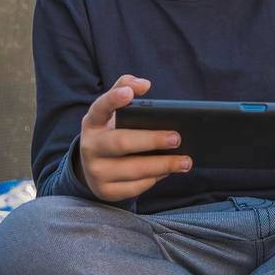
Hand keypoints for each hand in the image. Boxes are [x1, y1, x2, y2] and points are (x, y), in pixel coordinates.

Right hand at [78, 75, 190, 201]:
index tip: (130, 93)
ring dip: (162, 165)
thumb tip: (144, 84)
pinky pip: (134, 187)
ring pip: (133, 170)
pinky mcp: (105, 191)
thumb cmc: (112, 132)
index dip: (114, 99)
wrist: (94, 166)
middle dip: (152, 140)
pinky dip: (154, 179)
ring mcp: (95, 171)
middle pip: (122, 143)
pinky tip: (168, 171)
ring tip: (185, 161)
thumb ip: (126, 89)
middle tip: (177, 138)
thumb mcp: (113, 112)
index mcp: (93, 122)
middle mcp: (90, 147)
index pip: (101, 107)